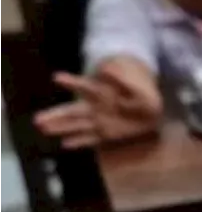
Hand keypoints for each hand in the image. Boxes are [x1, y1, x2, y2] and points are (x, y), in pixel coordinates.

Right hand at [34, 69, 161, 148]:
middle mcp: (96, 109)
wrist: (154, 114)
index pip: (84, 87)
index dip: (72, 82)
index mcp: (103, 94)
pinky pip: (91, 139)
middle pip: (72, 111)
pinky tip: (64, 144)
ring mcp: (100, 122)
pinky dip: (79, 142)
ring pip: (77, 126)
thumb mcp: (136, 88)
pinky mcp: (107, 134)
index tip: (57, 77)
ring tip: (43, 128)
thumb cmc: (143, 97)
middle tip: (37, 118)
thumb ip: (121, 80)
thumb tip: (105, 67)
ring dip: (61, 127)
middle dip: (56, 114)